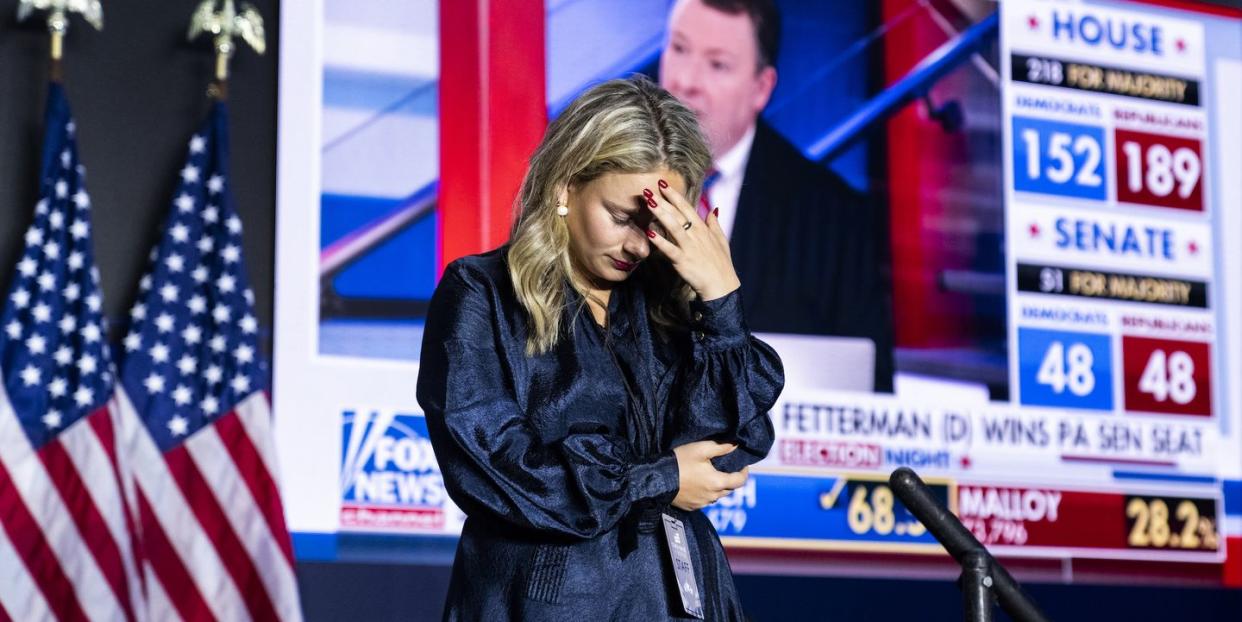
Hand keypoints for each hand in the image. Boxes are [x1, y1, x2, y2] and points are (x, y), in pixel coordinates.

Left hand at [643, 180, 740, 301]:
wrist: (721, 285)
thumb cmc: (721, 264)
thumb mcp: (721, 240)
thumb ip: (715, 224)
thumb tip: (713, 209)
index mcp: (703, 228)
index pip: (686, 207)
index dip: (674, 195)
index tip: (663, 184)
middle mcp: (695, 235)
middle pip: (677, 213)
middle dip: (663, 200)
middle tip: (649, 189)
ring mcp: (689, 247)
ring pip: (673, 226)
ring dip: (660, 213)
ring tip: (648, 202)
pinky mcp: (683, 261)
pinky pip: (669, 249)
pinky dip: (659, 241)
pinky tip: (649, 232)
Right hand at [670, 440, 748, 510]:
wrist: (657, 478)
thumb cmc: (680, 461)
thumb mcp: (700, 449)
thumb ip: (721, 447)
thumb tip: (736, 446)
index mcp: (717, 482)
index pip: (740, 481)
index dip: (744, 472)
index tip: (743, 465)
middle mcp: (712, 497)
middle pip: (729, 489)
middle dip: (731, 479)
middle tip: (726, 468)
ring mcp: (701, 503)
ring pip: (717, 496)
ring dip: (718, 487)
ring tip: (711, 475)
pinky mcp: (691, 507)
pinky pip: (704, 501)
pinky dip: (706, 493)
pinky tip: (698, 484)